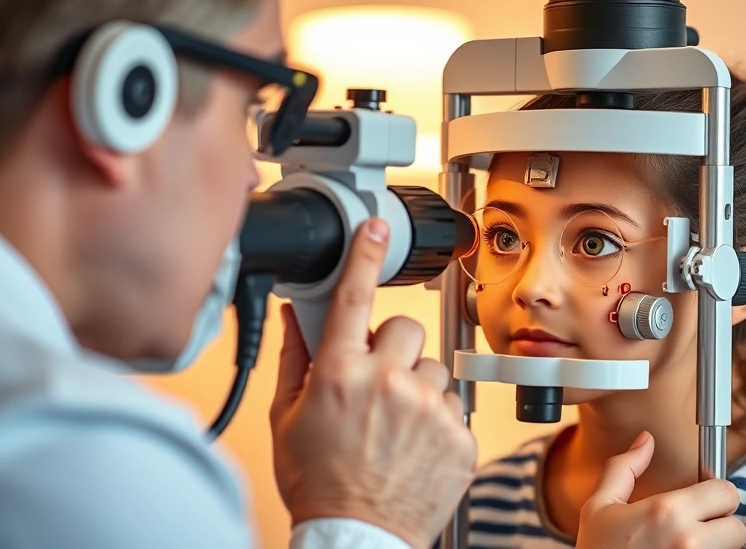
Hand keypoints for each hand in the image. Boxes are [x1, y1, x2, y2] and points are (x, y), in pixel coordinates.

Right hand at [270, 218, 478, 548]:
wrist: (358, 536)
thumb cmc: (319, 483)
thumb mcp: (287, 418)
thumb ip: (295, 358)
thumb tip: (297, 315)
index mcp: (340, 374)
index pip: (355, 297)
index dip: (365, 255)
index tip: (376, 227)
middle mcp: (387, 383)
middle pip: (405, 328)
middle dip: (392, 348)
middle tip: (378, 382)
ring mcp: (428, 408)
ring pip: (433, 368)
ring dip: (417, 386)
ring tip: (396, 424)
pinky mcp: (458, 433)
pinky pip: (453, 405)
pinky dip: (437, 420)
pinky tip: (414, 445)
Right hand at [576, 432, 745, 548]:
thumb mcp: (599, 508)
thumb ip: (623, 469)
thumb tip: (645, 440)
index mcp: (666, 512)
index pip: (726, 492)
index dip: (715, 494)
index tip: (703, 501)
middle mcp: (687, 541)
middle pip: (738, 528)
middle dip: (721, 527)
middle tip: (698, 530)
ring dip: (717, 548)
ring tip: (686, 548)